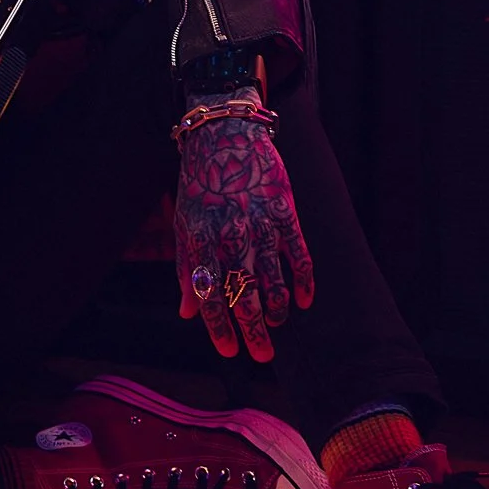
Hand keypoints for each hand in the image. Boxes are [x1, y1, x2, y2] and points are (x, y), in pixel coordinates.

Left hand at [174, 119, 313, 360]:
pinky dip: (304, 281)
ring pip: (273, 280)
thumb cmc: (201, 184)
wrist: (225, 133)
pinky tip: (303, 300)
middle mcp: (229, 235)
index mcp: (200, 239)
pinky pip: (299, 255)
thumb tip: (187, 314)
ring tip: (276, 324)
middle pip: (244, 294)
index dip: (220, 328)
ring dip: (277, 310)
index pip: (209, 296)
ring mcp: (259, 223)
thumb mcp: (184, 224)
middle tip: (262, 355)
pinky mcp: (284, 211)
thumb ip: (186, 269)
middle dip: (253, 331)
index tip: (231, 351)